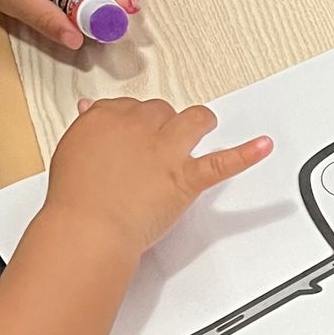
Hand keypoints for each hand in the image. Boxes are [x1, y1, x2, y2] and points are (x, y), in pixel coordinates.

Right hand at [45, 96, 272, 255]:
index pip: (129, 106)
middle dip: (164, 123)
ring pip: (194, 120)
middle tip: (162, 140)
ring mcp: (166, 151)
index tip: (136, 128)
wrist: (88, 228)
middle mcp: (139, 128)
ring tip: (206, 126)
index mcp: (107, 118)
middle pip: (161, 111)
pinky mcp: (186, 177)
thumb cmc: (74, 199)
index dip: (136, 120)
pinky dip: (247, 155)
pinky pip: (222, 162)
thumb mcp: (69, 151)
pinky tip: (263, 146)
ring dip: (201, 122)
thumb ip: (87, 129)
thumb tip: (91, 111)